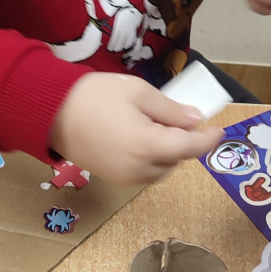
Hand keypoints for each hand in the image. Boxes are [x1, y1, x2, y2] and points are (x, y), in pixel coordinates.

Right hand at [49, 73, 224, 184]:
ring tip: (155, 125)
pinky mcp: (113, 179)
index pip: (190, 148)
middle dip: (183, 141)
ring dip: (167, 152)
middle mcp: (138, 169)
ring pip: (161, 169)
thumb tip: (195, 120)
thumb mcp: (138, 92)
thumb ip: (170, 110)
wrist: (51, 112)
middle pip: (176, 160)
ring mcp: (124, 177)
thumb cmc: (95, 95)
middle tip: (177, 117)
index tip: (219, 129)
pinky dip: (150, 158)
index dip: (207, 139)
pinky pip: (143, 172)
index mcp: (147, 145)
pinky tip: (139, 137)